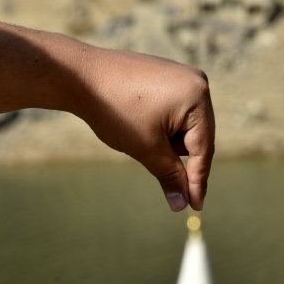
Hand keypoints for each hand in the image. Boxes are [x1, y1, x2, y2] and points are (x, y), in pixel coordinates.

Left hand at [76, 46, 214, 211]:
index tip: (195, 206)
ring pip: (183, 127)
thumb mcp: (147, 150)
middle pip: (197, 137)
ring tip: (139, 137)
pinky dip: (161, 128)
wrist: (81, 76)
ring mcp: (181, 77)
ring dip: (167, 142)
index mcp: (198, 97)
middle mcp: (197, 82)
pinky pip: (173, 113)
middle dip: (178, 158)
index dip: (198, 181)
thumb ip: (170, 176)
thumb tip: (182, 204)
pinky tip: (139, 125)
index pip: (203, 149)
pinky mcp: (166, 76)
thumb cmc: (116, 111)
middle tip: (162, 177)